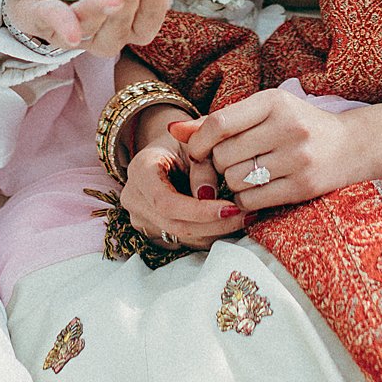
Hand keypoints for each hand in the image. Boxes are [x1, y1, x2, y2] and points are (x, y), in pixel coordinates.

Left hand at [4, 0, 241, 58]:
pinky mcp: (41, 19)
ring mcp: (73, 30)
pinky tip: (69, 26)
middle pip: (123, 31)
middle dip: (131, 4)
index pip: (150, 21)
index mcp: (132, 24)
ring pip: (90, 30)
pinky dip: (60, 25)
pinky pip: (50, 25)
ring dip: (101, 12)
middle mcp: (105, 35)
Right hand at [120, 136, 245, 250]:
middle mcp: (134, 197)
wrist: (166, 150)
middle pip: (175, 224)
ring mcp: (140, 217)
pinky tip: (227, 222)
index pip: (166, 202)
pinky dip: (207, 233)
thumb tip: (209, 196)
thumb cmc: (184, 141)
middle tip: (247, 215)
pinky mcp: (152, 230)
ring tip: (244, 218)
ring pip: (181, 237)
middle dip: (215, 224)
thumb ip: (202, 164)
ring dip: (216, 231)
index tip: (232, 208)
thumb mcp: (196, 142)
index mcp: (140, 169)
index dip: (199, 211)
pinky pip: (182, 240)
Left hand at [176, 90, 376, 213]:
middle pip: (224, 156)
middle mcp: (287, 127)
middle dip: (219, 164)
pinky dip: (246, 199)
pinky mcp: (304, 186)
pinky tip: (258, 189)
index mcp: (273, 101)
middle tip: (231, 163)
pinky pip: (253, 200)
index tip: (198, 151)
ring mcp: (297, 158)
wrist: (354, 145)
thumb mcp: (264, 112)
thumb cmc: (300, 125)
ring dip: (232, 183)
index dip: (199, 142)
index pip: (219, 123)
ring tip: (248, 174)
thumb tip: (174, 131)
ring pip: (236, 180)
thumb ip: (219, 122)